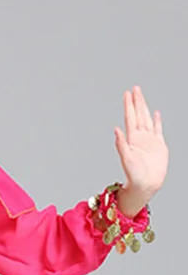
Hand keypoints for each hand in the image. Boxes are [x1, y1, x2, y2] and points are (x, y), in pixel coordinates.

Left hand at [114, 86, 167, 214]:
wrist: (145, 186)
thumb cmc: (134, 176)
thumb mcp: (127, 159)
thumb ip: (121, 144)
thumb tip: (116, 129)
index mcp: (132, 139)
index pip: (130, 118)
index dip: (129, 105)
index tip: (127, 93)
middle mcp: (140, 138)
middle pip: (138, 115)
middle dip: (136, 102)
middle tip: (134, 88)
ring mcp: (150, 141)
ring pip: (147, 119)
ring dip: (145, 108)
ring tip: (142, 96)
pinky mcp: (159, 146)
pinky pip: (158, 130)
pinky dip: (157, 121)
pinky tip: (156, 113)